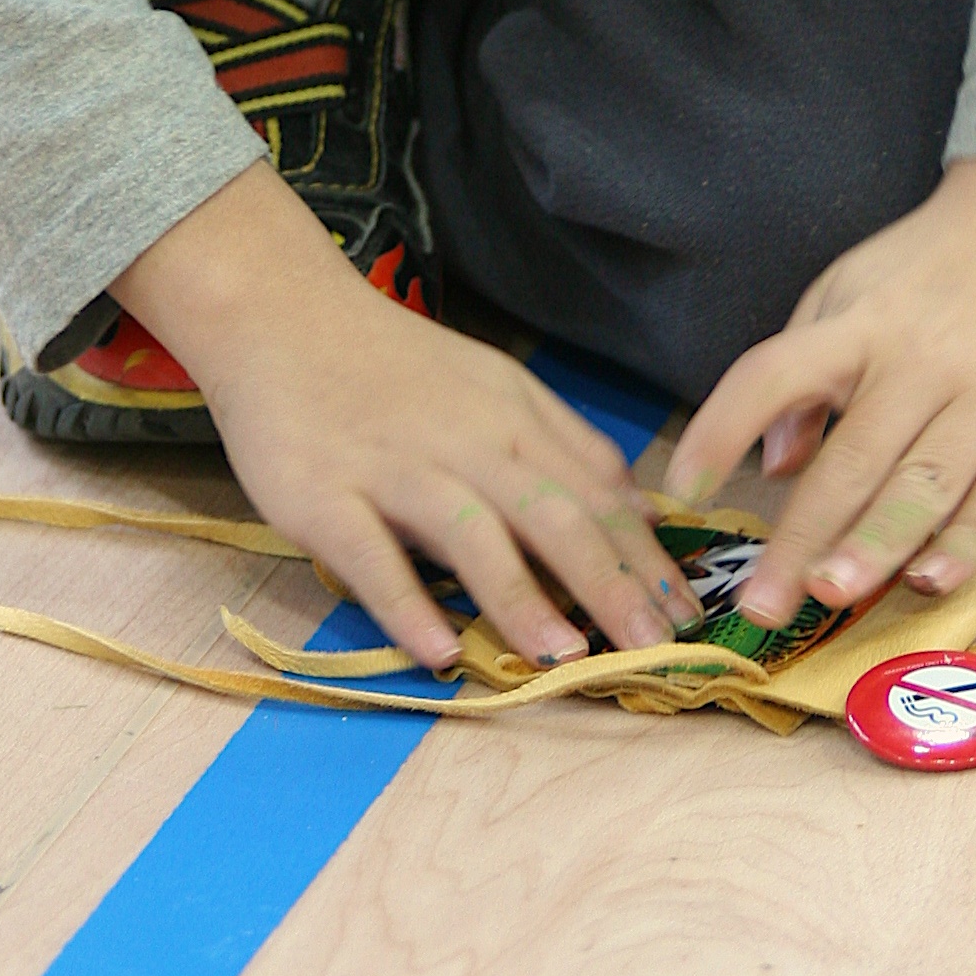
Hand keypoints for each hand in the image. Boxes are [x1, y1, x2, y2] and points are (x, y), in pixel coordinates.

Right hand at [114, 161, 703, 670]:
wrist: (285, 314)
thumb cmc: (396, 364)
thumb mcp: (496, 388)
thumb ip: (569, 447)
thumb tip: (647, 513)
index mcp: (512, 417)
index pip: (595, 494)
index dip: (644, 557)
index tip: (690, 616)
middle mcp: (464, 443)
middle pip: (549, 514)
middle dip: (608, 585)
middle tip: (656, 651)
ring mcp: (392, 469)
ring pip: (469, 534)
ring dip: (520, 598)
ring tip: (564, 660)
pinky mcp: (323, 495)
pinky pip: (369, 555)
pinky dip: (405, 602)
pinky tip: (438, 652)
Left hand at [662, 160, 975, 626]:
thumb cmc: (937, 263)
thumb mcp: (851, 287)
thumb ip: (805, 369)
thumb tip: (772, 465)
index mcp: (861, 324)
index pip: (772, 376)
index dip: (719, 430)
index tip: (680, 489)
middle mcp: (923, 359)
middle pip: (852, 459)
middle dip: (802, 537)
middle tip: (763, 604)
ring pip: (925, 485)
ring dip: (875, 547)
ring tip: (831, 595)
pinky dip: (968, 544)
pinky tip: (929, 580)